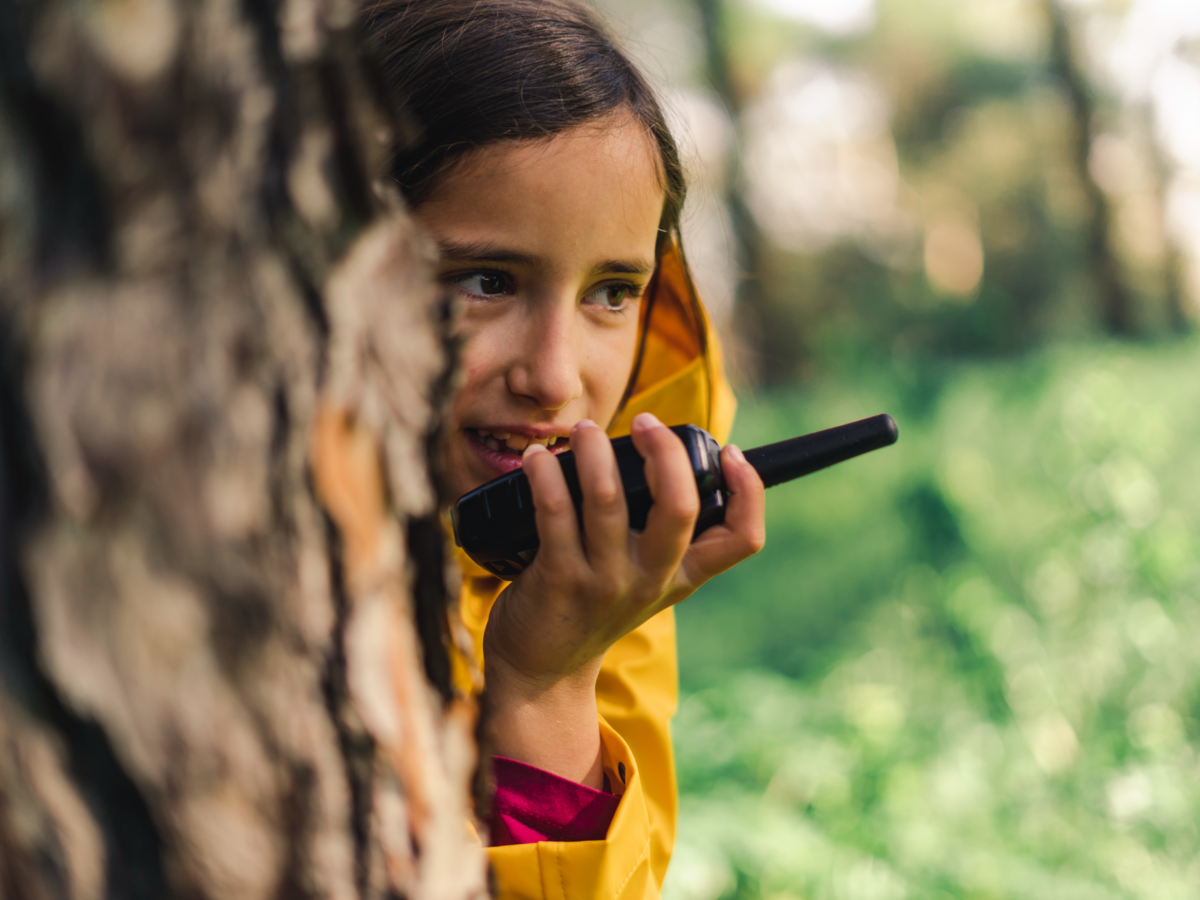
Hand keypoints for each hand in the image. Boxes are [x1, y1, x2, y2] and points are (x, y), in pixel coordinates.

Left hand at [482, 412, 764, 786]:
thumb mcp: (644, 579)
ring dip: (594, 452)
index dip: (749, 491)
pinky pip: (554, 513)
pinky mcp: (560, 580)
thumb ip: (661, 534)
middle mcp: (651, 579)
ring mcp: (606, 581)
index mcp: (683, 575)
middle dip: (665, 452)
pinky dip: (546, 476)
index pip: (743, 539)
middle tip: (645, 422)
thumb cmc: (591, 606)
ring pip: (607, 498)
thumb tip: (663, 457)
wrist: (542, 670)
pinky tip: (539, 459)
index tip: (732, 452)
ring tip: (584, 431)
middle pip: (680, 507)